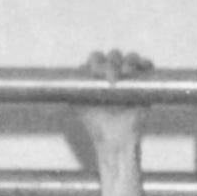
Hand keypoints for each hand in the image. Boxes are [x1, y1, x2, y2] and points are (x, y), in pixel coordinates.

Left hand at [65, 51, 151, 179]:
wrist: (114, 140)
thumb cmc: (95, 125)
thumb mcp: (77, 105)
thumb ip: (70, 89)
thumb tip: (50, 81)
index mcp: (97, 75)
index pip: (97, 58)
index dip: (97, 62)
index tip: (96, 72)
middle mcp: (113, 72)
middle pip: (113, 55)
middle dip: (112, 63)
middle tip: (112, 78)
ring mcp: (129, 76)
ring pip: (130, 57)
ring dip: (129, 61)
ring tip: (127, 73)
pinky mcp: (143, 82)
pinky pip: (146, 66)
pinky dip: (145, 64)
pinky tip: (142, 68)